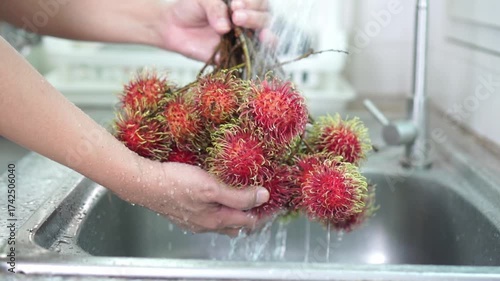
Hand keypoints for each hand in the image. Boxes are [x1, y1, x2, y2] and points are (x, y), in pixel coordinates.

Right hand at [120, 157, 269, 236]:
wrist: (143, 183)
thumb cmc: (175, 183)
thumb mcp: (212, 187)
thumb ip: (238, 195)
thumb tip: (263, 197)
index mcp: (217, 220)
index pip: (248, 220)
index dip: (262, 212)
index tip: (273, 203)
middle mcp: (206, 225)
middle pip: (235, 224)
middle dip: (250, 216)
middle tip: (260, 203)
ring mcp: (194, 221)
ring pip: (221, 221)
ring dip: (233, 212)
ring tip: (241, 200)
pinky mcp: (184, 213)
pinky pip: (207, 215)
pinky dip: (218, 209)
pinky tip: (214, 199)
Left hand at [158, 0, 268, 60]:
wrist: (173, 27)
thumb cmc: (190, 8)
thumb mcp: (201, 0)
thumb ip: (214, 8)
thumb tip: (225, 27)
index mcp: (243, 4)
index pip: (259, 3)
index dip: (253, 3)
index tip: (236, 5)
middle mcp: (247, 21)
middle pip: (265, 19)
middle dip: (255, 18)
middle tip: (237, 17)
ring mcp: (243, 39)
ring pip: (263, 39)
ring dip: (265, 36)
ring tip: (258, 34)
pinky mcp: (235, 57)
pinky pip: (249, 59)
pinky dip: (253, 57)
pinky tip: (250, 53)